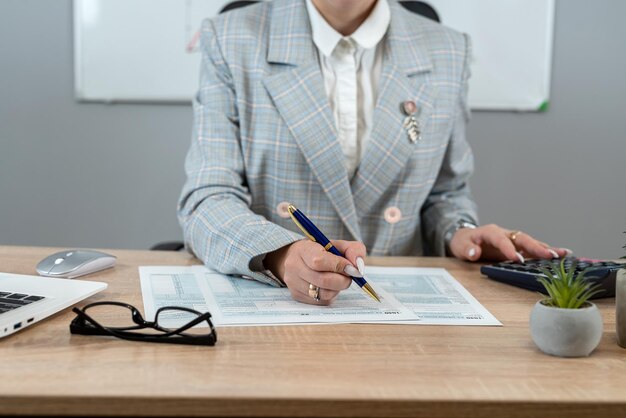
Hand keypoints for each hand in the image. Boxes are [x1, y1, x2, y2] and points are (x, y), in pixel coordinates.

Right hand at [264, 240, 365, 304]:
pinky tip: (328, 286)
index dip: (339, 266)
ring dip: (337, 288)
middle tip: (349, 275)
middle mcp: (294, 267)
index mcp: (303, 250)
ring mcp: (294, 283)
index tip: (351, 267)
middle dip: (343, 280)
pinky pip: (321, 301)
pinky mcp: (297, 296)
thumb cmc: (320, 251)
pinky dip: (330, 295)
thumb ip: (353, 250)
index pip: (319, 261)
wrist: (297, 259)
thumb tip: (358, 268)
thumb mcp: (337, 244)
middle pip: (323, 280)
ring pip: (324, 294)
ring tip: (337, 279)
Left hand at [448, 224, 569, 262]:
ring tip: (564, 254)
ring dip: (546, 248)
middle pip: (522, 238)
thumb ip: (466, 249)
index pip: (501, 239)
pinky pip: (533, 248)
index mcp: (490, 232)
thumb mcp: (459, 245)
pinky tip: (562, 255)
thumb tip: (474, 252)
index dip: (509, 249)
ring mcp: (513, 240)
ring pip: (531, 242)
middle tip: (550, 256)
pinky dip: (547, 251)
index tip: (517, 259)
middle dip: (536, 247)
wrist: (466, 238)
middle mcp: (505, 234)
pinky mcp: (517, 247)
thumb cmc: (463, 242)